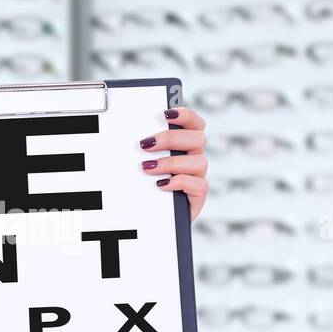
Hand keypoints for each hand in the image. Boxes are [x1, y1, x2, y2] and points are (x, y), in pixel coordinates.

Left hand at [139, 106, 207, 221]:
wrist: (150, 218)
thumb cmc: (146, 187)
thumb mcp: (144, 165)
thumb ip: (146, 149)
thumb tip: (133, 136)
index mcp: (185, 146)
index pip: (195, 124)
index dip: (186, 115)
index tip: (166, 113)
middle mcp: (194, 159)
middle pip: (197, 139)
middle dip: (171, 138)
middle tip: (145, 144)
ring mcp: (198, 177)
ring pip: (199, 162)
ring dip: (171, 162)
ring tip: (147, 168)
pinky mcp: (198, 196)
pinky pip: (198, 184)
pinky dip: (179, 182)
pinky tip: (161, 185)